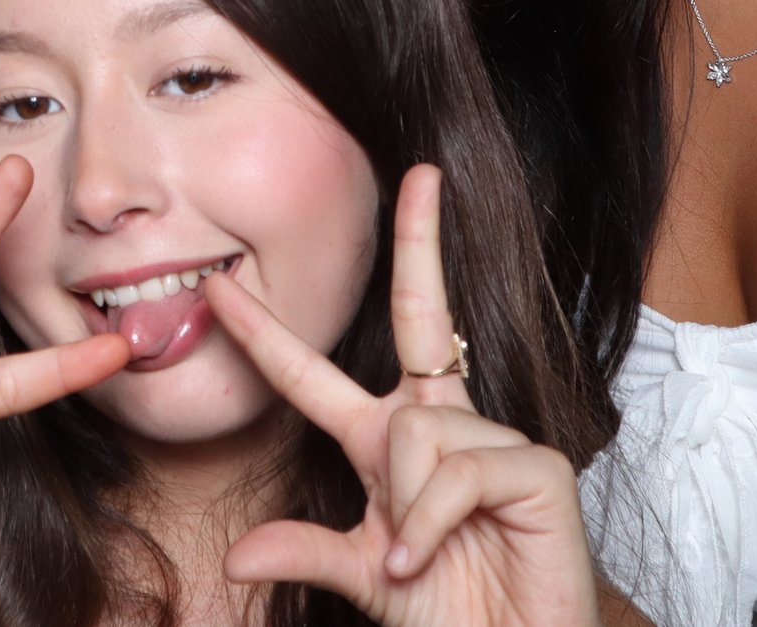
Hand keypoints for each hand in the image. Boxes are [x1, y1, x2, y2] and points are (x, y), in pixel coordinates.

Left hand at [209, 167, 601, 626]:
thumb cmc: (451, 613)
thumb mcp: (365, 576)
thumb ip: (305, 553)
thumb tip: (235, 560)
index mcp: (384, 443)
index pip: (312, 376)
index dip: (265, 333)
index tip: (219, 288)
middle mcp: (436, 424)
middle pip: (419, 313)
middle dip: (420, 239)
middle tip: (422, 174)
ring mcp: (490, 437)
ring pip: (412, 436)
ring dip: (404, 508)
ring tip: (420, 555)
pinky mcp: (536, 466)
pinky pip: (455, 470)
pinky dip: (433, 520)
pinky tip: (436, 551)